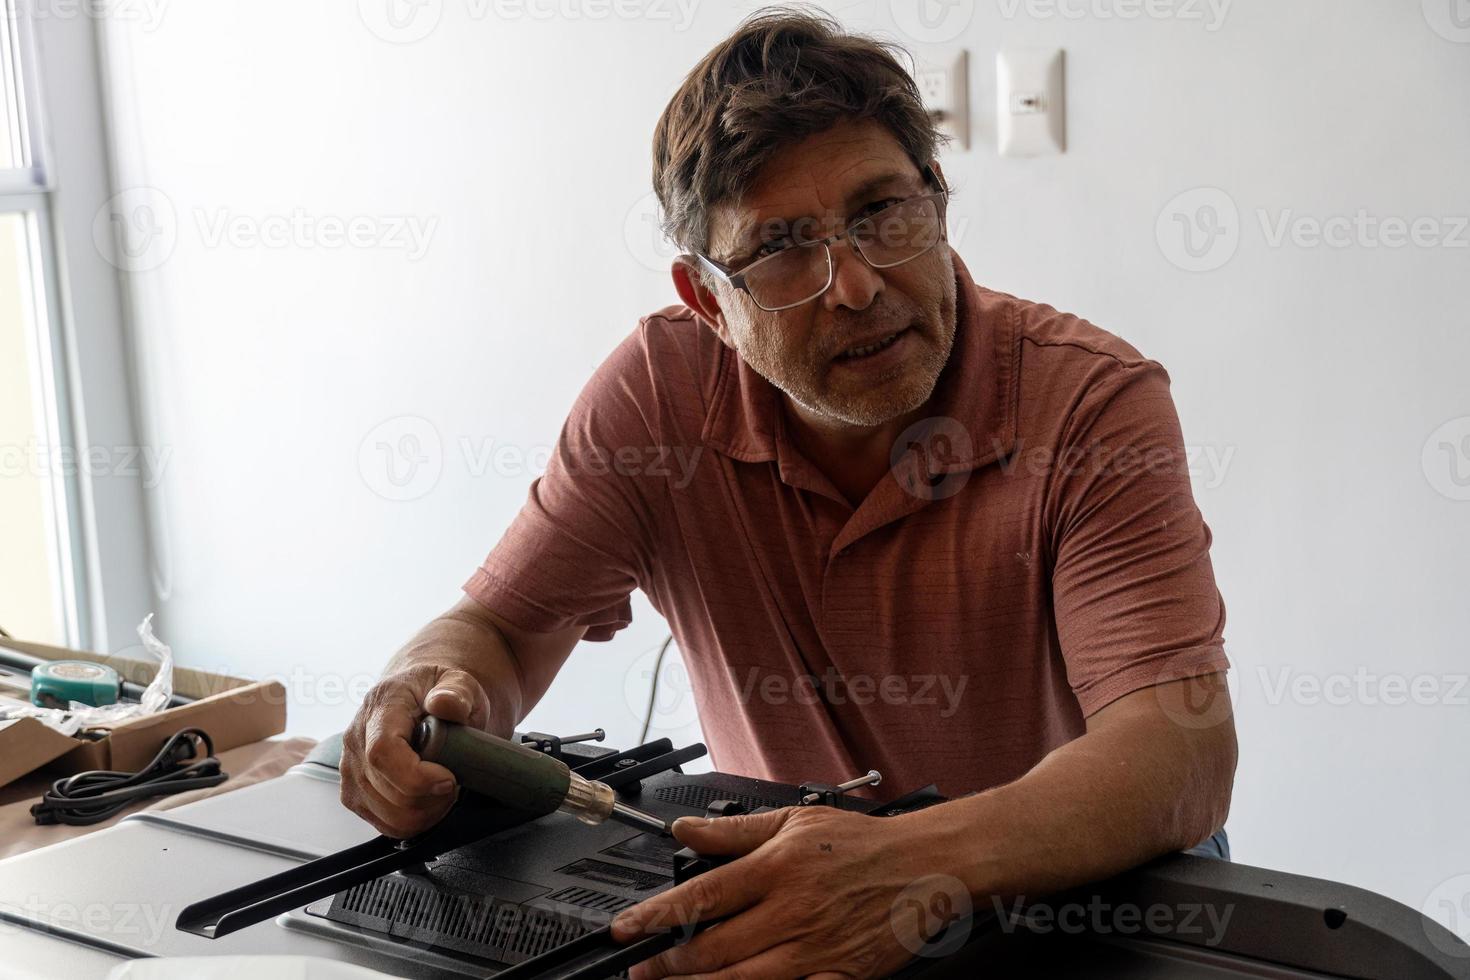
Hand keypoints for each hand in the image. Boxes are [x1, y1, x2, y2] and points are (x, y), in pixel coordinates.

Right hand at [339, 662, 495, 837]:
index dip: (416, 777)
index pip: (382, 753)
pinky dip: (416, 822)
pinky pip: (386, 825)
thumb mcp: (458, 681)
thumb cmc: (436, 692)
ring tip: (444, 789)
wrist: (417, 698)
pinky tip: (430, 800)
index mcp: (380, 708)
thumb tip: (444, 703)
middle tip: (456, 780)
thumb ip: (456, 691)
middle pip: (387, 792)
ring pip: (389, 817)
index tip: (449, 778)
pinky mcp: (355, 794)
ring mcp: (351, 770)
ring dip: (427, 812)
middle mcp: (355, 740)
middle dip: (432, 797)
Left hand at [611, 807, 962, 978]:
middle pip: (713, 949)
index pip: (702, 896)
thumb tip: (684, 830)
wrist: (927, 865)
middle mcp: (791, 911)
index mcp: (777, 868)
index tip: (626, 930)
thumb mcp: (795, 821)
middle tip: (641, 970)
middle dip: (667, 964)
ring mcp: (816, 950)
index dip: (655, 916)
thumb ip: (734, 831)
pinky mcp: (840, 978)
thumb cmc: (862, 844)